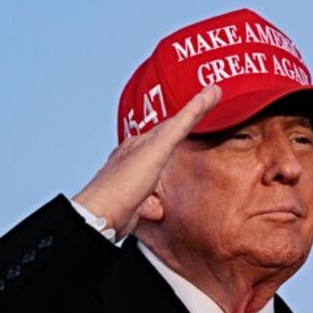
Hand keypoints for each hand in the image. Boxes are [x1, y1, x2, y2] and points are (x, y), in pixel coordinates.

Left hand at [72, 85, 221, 237]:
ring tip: (181, 165)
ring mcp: (133, 182)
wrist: (101, 219)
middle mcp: (135, 159)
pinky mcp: (134, 203)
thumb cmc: (124, 184)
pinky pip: (153, 198)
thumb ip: (182, 123)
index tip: (211, 96)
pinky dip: (161, 199)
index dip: (194, 110)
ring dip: (170, 168)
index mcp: (140, 143)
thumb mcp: (158, 149)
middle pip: (163, 144)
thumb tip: (207, 93)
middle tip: (194, 123)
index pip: (173, 122)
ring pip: (158, 171)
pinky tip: (162, 205)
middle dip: (178, 135)